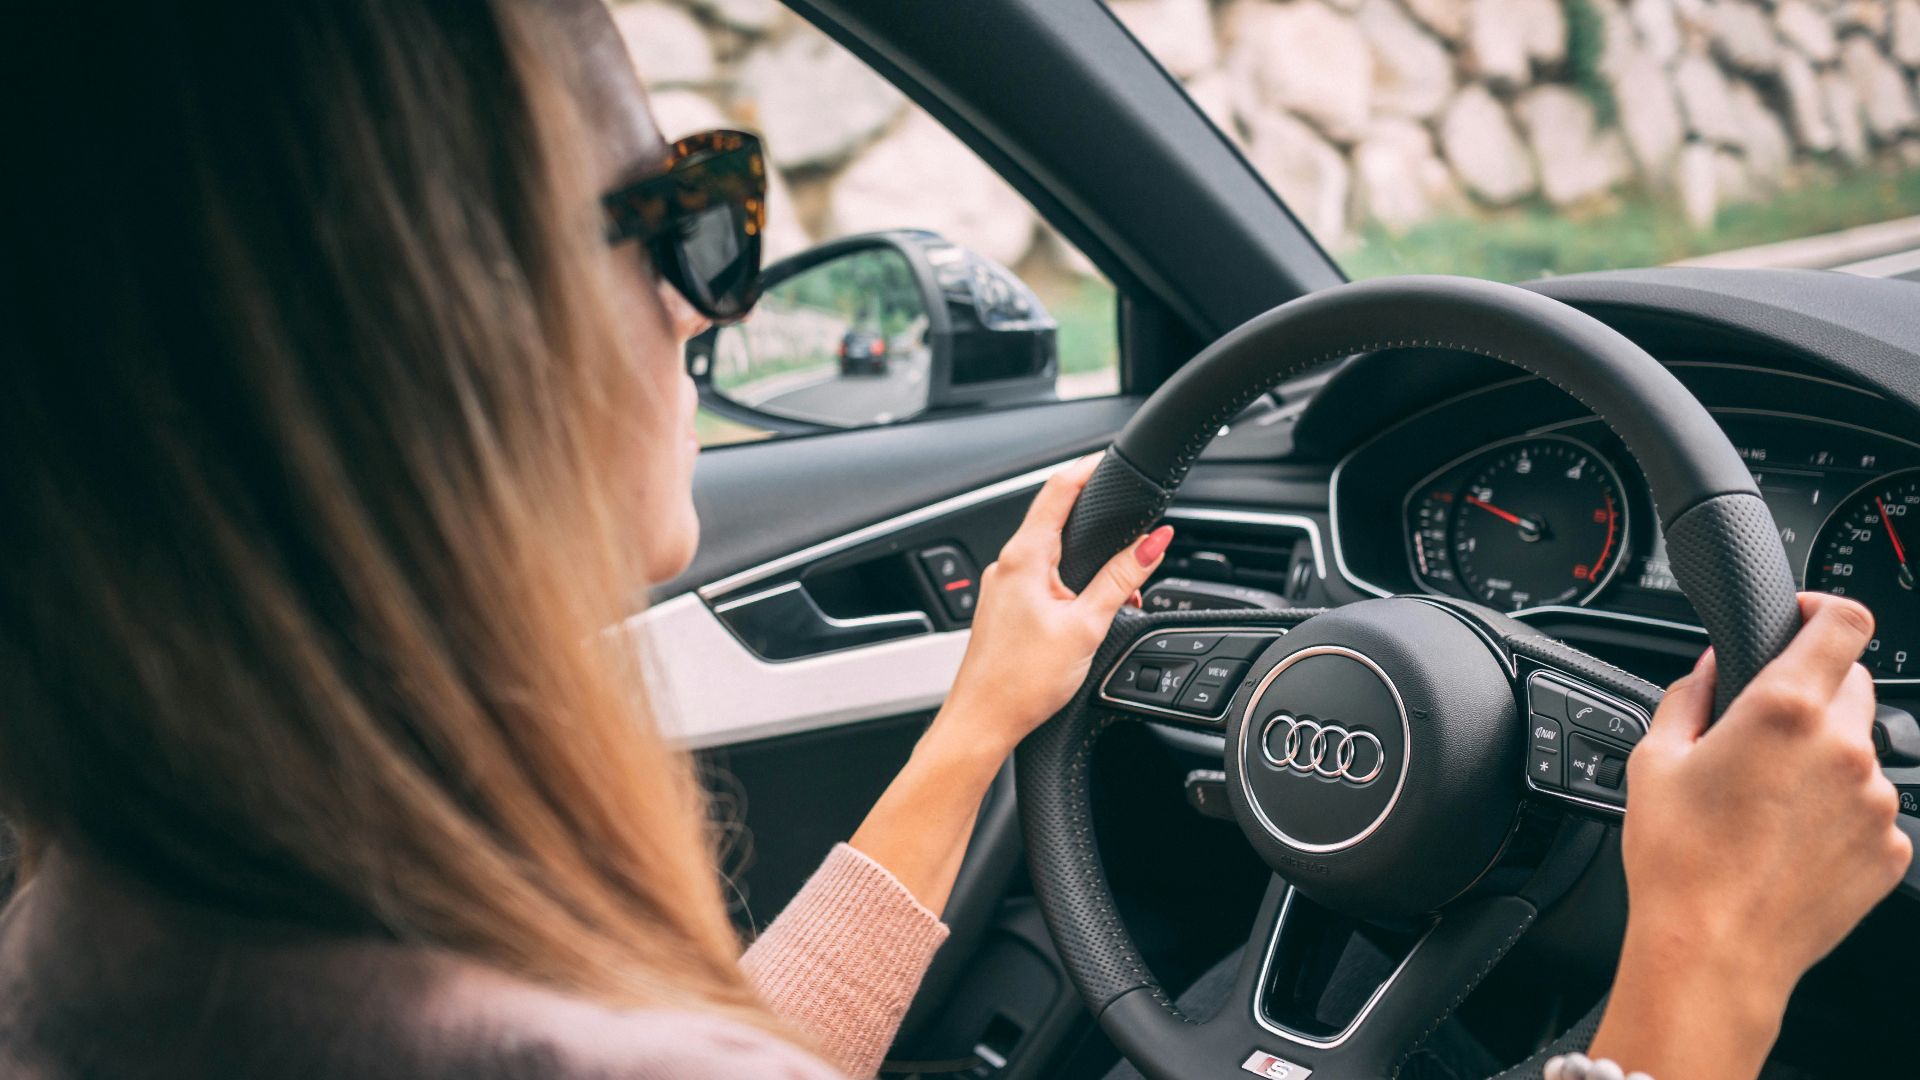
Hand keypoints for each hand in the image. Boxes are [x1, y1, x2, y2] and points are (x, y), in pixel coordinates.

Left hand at [849, 454, 1168, 913]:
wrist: (981, 723)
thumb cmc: (1021, 682)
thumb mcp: (1086, 626)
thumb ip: (1121, 579)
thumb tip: (1153, 543)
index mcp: (1024, 557)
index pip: (1058, 490)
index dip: (1088, 469)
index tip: (1111, 460)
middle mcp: (1006, 565)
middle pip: (1055, 520)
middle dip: (1097, 523)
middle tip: (1132, 530)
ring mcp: (1001, 588)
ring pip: (1049, 554)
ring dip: (1085, 560)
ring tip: (1119, 586)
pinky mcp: (1003, 610)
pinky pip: (1040, 580)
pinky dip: (1068, 583)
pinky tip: (1087, 611)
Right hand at [1590, 593, 1910, 1078]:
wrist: (1714, 952)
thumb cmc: (1677, 861)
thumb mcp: (1654, 759)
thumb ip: (1690, 695)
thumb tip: (1713, 667)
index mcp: (1785, 710)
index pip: (1844, 622)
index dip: (1824, 609)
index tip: (1803, 619)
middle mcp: (1844, 748)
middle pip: (1853, 683)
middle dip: (1813, 690)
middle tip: (1763, 729)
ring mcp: (1875, 802)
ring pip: (1860, 749)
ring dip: (1824, 756)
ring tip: (1768, 801)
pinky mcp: (1891, 849)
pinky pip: (1870, 808)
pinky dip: (1838, 811)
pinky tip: (1789, 839)